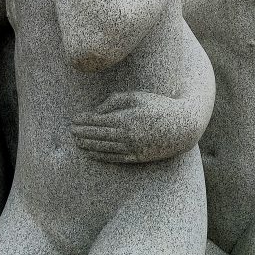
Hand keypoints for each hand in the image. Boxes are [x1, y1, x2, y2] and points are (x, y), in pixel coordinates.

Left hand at [71, 90, 192, 163]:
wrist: (183, 126)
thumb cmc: (159, 106)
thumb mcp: (138, 97)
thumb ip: (115, 100)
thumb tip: (97, 110)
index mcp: (126, 119)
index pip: (97, 121)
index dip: (84, 121)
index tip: (74, 119)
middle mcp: (126, 136)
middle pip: (97, 135)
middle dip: (82, 133)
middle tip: (71, 131)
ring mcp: (131, 148)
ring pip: (103, 148)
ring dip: (87, 146)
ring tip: (76, 142)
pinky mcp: (137, 157)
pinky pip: (113, 158)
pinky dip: (100, 156)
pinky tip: (90, 153)